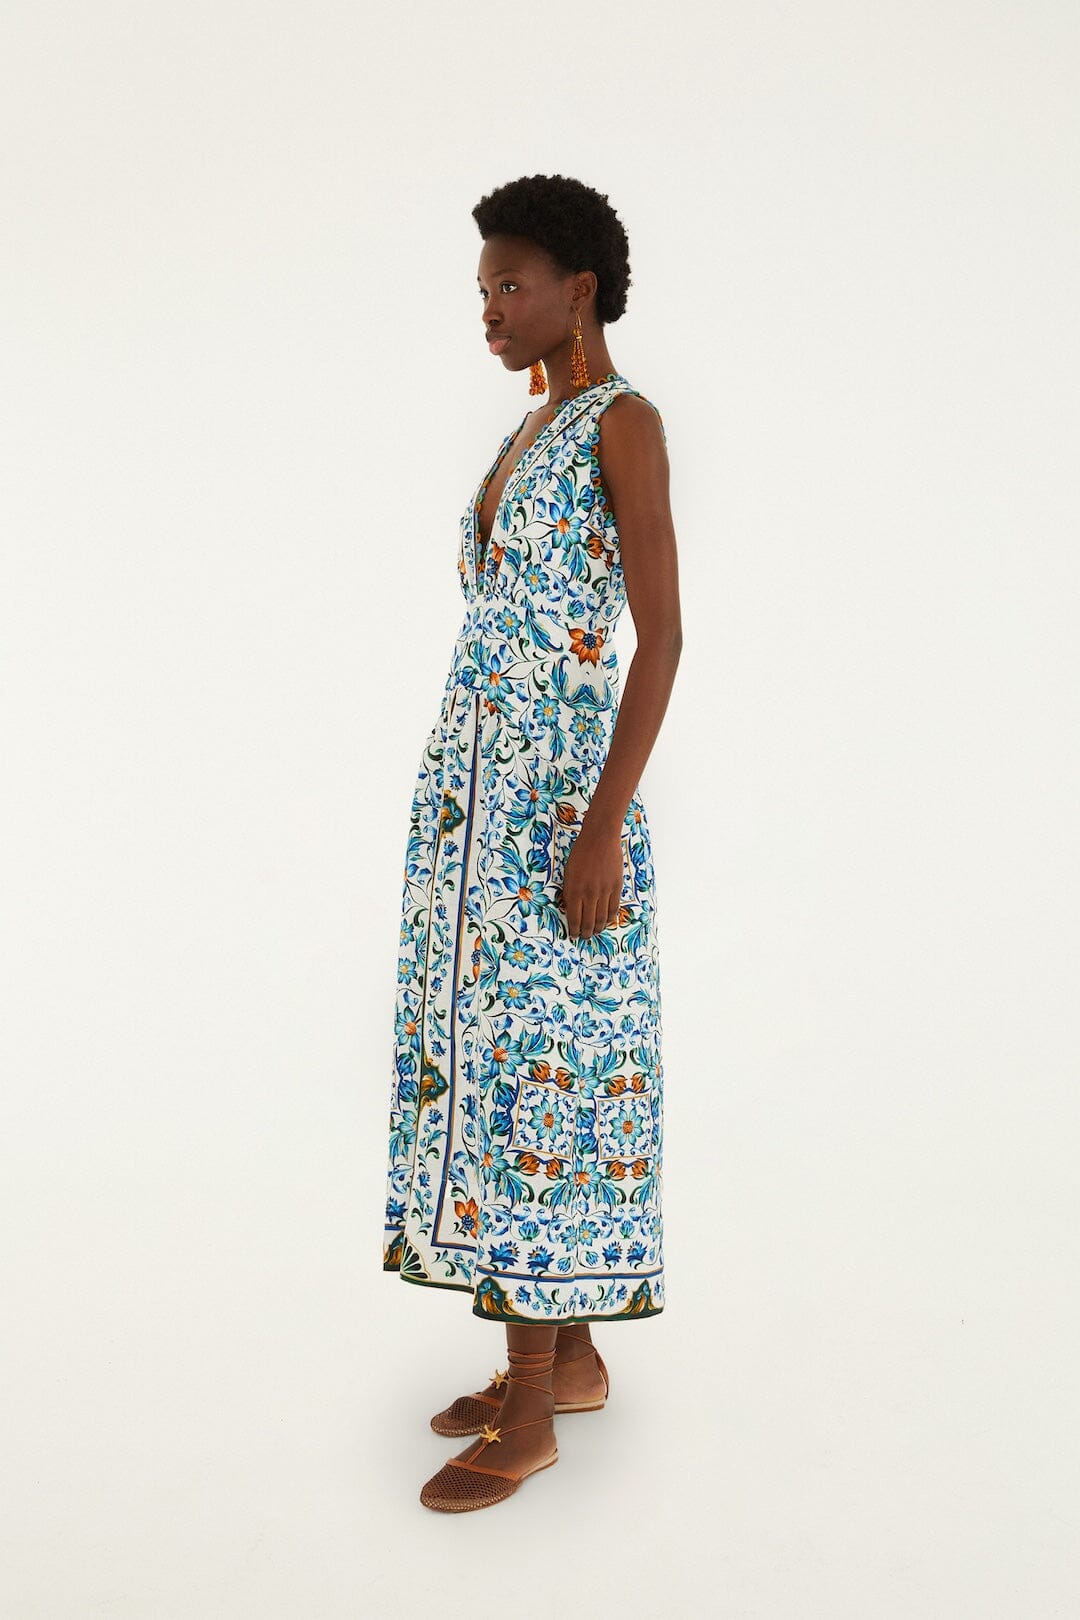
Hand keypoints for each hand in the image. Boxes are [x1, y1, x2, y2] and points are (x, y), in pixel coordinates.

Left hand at [557, 821, 623, 938]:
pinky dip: (609, 918)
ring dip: (597, 928)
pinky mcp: (616, 887)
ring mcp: (604, 891)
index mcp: (574, 889)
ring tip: (594, 932)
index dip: (574, 929)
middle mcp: (590, 893)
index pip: (574, 918)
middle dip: (585, 933)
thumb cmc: (580, 852)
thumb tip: (571, 909)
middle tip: (584, 937)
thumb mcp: (568, 872)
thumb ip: (570, 891)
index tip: (573, 935)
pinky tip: (606, 921)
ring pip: (601, 918)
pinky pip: (613, 908)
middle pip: (588, 921)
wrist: (600, 837)